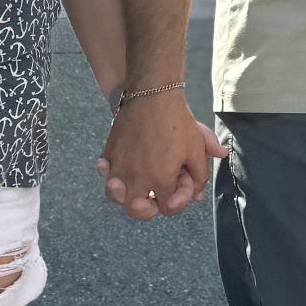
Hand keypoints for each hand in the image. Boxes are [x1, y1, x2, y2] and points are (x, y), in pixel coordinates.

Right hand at [97, 94, 226, 220]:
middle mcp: (137, 178)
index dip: (178, 200)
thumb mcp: (197, 148)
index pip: (168, 207)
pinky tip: (117, 172)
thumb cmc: (177, 122)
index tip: (182, 182)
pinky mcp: (109, 153)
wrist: (152, 95)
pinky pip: (105, 173)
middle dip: (150, 208)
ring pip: (115, 196)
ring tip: (134, 188)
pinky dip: (110, 175)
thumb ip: (200, 175)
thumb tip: (197, 195)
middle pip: (137, 210)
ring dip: (126, 196)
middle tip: (156, 197)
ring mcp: (119, 166)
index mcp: (161, 180)